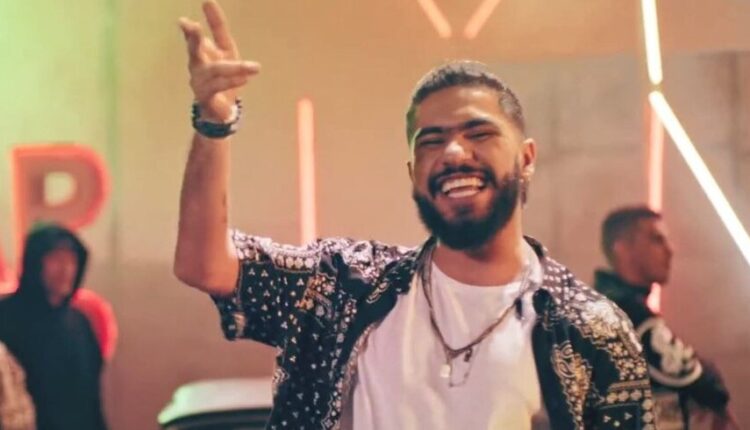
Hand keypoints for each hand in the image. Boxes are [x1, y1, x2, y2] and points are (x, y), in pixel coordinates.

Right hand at [179, 1, 259, 121]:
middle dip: (193, 38)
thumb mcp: (225, 53)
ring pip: (215, 71)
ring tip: (254, 67)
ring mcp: (199, 82)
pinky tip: (244, 79)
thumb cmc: (222, 78)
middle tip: (193, 26)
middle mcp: (197, 65)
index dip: (205, 22)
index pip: (201, 35)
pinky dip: (232, 82)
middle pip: (194, 50)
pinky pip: (218, 87)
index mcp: (203, 53)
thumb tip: (208, 2)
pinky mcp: (206, 97)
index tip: (204, 5)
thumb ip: (219, 32)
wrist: (219, 112)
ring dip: (235, 68)